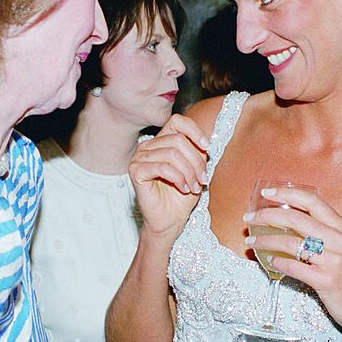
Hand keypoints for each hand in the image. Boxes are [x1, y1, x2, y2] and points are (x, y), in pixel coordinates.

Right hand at [128, 114, 209, 239]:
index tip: (207, 147)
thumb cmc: (182, 196)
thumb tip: (206, 139)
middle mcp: (148, 146)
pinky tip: (183, 188)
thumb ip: (197, 151)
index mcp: (161, 141)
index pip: (177, 121)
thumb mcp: (195, 169)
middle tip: (202, 180)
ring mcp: (139, 158)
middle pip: (178, 140)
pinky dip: (177, 178)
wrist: (170, 220)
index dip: (194, 131)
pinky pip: (162, 167)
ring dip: (189, 172)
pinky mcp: (135, 171)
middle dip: (195, 161)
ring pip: (172, 154)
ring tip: (194, 187)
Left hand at [244, 185, 341, 341]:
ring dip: (265, 240)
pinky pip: (294, 267)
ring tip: (251, 241)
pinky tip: (268, 260)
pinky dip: (277, 263)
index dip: (286, 193)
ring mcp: (333, 260)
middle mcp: (339, 240)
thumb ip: (325, 233)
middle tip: (249, 218)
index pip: (311, 201)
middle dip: (266, 215)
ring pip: (290, 242)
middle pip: (295, 218)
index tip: (267, 192)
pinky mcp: (326, 280)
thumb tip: (291, 221)